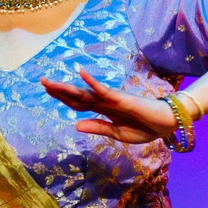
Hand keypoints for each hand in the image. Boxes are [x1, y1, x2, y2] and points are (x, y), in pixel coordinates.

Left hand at [41, 69, 178, 146]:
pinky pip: (104, 89)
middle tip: (41, 80)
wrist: (166, 125)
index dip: (63, 97)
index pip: (78, 103)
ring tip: (50, 81)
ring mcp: (112, 99)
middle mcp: (104, 102)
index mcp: (103, 110)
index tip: (48, 89)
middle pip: (77, 96)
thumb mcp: (118, 133)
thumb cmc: (145, 128)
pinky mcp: (121, 98)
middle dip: (59, 89)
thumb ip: (98, 128)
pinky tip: (81, 73)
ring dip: (67, 87)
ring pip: (85, 93)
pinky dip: (92, 82)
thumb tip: (76, 125)